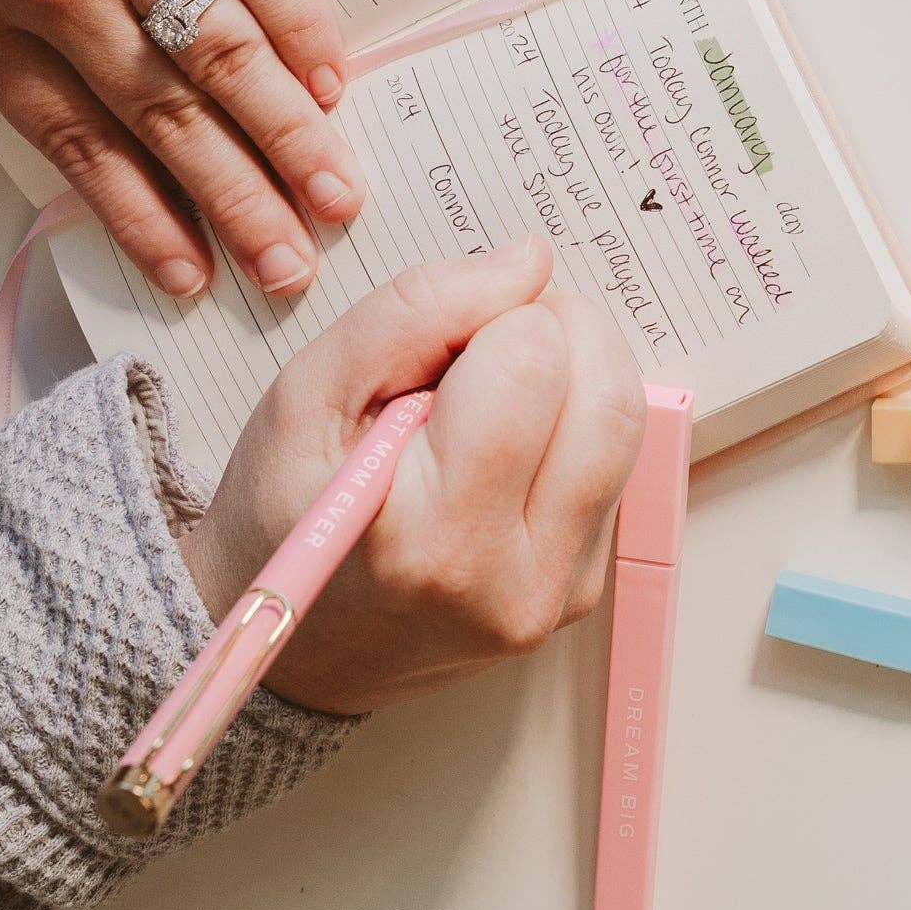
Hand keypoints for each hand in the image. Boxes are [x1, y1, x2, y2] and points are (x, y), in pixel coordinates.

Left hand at [0, 0, 364, 298]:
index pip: (80, 142)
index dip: (142, 217)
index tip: (192, 271)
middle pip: (168, 123)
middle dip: (236, 209)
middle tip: (290, 272)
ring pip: (227, 63)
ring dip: (288, 144)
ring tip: (338, 202)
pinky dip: (305, 31)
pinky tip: (335, 85)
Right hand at [180, 242, 648, 715]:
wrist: (294, 648)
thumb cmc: (284, 516)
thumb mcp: (307, 395)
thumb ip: (413, 311)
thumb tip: (527, 261)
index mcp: (433, 535)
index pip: (530, 360)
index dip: (489, 319)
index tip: (437, 349)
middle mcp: (514, 577)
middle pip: (606, 393)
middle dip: (555, 333)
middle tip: (481, 345)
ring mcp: (559, 591)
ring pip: (626, 425)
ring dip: (575, 375)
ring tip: (492, 390)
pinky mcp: (584, 590)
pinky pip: (616, 468)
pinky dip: (573, 428)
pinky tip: (507, 443)